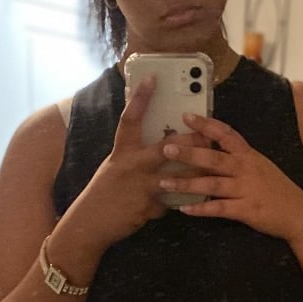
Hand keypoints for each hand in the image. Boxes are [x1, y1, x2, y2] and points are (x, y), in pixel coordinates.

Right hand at [66, 78, 211, 249]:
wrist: (92, 222)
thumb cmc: (105, 192)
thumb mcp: (116, 167)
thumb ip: (135, 156)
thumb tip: (159, 147)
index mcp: (122, 151)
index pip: (131, 118)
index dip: (140, 98)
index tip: (152, 78)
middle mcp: (132, 165)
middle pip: (165, 148)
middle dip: (189, 142)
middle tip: (206, 135)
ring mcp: (141, 186)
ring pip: (176, 178)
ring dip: (194, 175)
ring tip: (210, 171)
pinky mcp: (147, 206)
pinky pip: (169, 203)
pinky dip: (175, 204)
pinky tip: (182, 206)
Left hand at [158, 111, 302, 241]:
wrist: (299, 215)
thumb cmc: (278, 191)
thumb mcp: (261, 167)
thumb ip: (239, 158)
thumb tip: (214, 149)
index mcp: (249, 156)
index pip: (226, 134)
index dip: (206, 124)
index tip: (186, 116)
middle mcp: (246, 169)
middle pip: (213, 158)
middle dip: (188, 153)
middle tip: (166, 148)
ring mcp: (246, 189)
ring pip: (211, 184)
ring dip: (186, 183)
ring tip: (164, 182)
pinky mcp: (246, 210)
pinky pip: (219, 209)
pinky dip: (201, 209)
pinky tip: (184, 210)